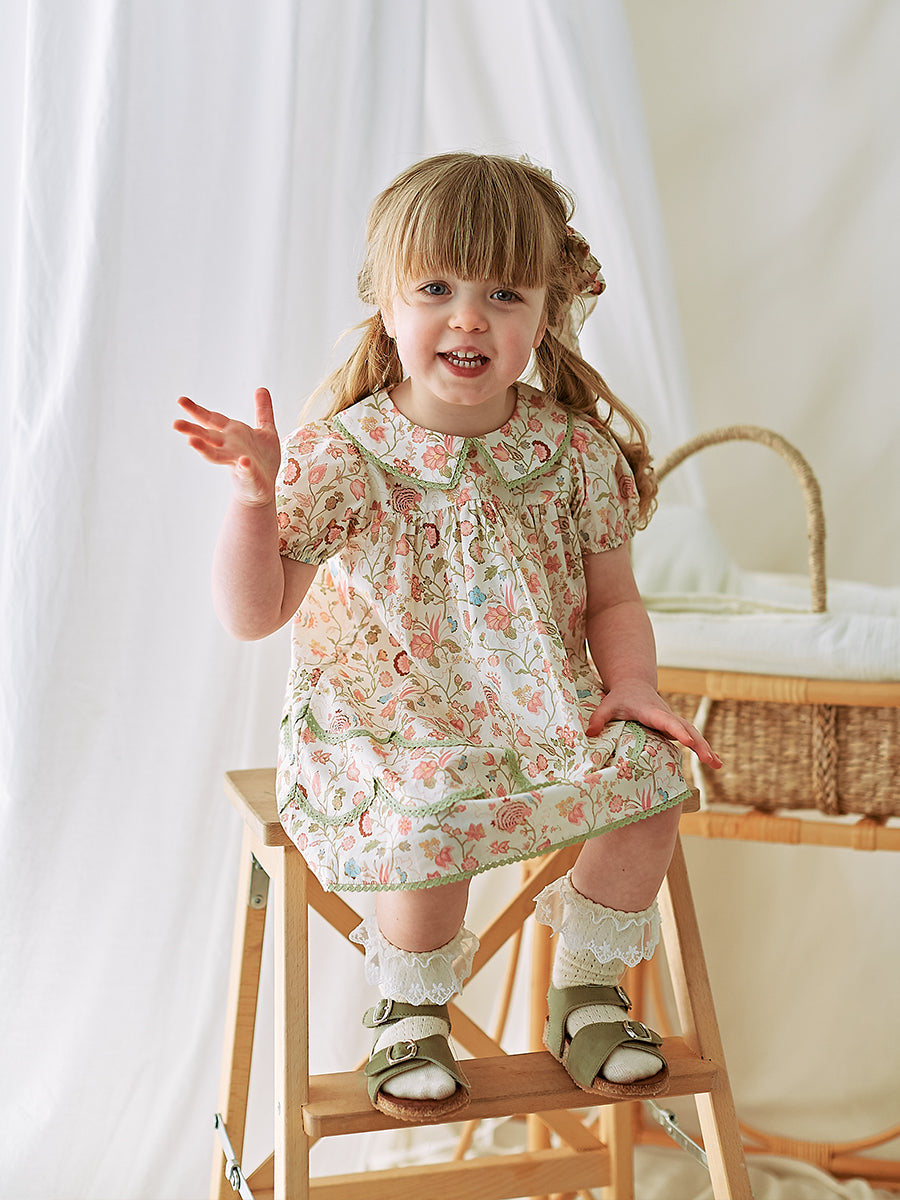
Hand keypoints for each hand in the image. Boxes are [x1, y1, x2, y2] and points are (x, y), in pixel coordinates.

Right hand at [174, 387, 281, 506]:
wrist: (264, 487)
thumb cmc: (263, 459)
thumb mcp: (266, 430)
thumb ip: (263, 410)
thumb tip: (261, 388)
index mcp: (232, 434)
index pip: (211, 420)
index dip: (197, 410)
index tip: (180, 400)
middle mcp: (229, 447)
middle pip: (208, 437)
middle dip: (192, 430)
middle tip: (175, 423)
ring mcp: (237, 462)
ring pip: (216, 455)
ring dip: (204, 449)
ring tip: (191, 442)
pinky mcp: (249, 475)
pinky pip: (246, 471)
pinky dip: (244, 467)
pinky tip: (244, 461)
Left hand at [586, 680, 722, 768]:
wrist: (634, 686)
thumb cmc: (620, 698)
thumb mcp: (607, 705)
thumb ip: (598, 718)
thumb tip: (589, 733)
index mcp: (651, 711)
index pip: (666, 721)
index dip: (676, 730)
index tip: (687, 740)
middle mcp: (666, 716)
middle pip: (686, 728)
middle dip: (698, 743)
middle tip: (709, 760)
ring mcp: (673, 722)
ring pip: (693, 734)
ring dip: (705, 748)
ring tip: (718, 765)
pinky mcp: (675, 728)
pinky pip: (692, 738)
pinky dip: (703, 749)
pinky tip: (715, 763)